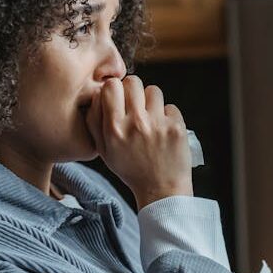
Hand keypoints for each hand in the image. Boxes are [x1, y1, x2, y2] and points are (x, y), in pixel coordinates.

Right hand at [85, 76, 192, 209]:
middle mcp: (136, 124)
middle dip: (134, 91)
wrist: (161, 189)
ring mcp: (158, 124)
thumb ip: (95, 121)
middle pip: (133, 82)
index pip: (111, 86)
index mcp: (114, 129)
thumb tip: (98, 93)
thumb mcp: (104, 150)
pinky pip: (170, 106)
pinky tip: (164, 131)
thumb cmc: (131, 169)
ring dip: (152, 102)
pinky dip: (168, 116)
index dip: (115, 88)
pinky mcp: (177, 127)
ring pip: (154, 90)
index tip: (119, 98)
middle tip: (136, 106)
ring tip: (151, 119)